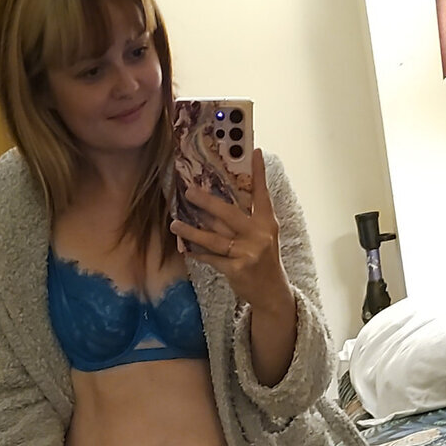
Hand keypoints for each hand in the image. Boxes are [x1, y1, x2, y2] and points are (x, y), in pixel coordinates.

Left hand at [170, 148, 292, 310]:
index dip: (259, 173)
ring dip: (191, 231)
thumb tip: (216, 204)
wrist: (272, 292)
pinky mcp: (237, 269)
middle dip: (207, 202)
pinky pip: (212, 258)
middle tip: (189, 191)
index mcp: (267, 223)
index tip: (255, 152)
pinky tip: (185, 248)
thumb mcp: (264, 237)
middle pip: (229, 214)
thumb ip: (248, 220)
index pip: (262, 195)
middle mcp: (259, 235)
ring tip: (174, 224)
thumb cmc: (264, 260)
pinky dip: (198, 253)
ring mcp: (248, 253)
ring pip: (214, 238)